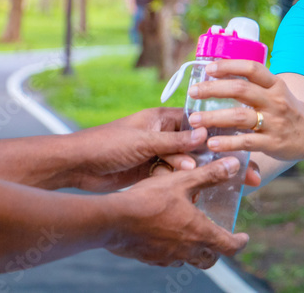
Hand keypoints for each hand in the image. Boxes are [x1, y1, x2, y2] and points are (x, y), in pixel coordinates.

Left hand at [68, 107, 205, 191]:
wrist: (79, 166)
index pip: (192, 120)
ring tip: (194, 173)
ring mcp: (155, 152)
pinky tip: (184, 184)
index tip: (224, 138)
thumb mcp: (145, 141)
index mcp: (160, 119)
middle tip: (216, 160)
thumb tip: (204, 135)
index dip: (207, 128)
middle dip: (199, 151)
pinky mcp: (149, 170)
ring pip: (181, 159)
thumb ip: (175, 141)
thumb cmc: (108, 144)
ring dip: (187, 166)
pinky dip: (176, 177)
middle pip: (189, 142)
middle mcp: (160, 134)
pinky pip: (169, 172)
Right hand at [103, 156, 249, 267]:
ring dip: (195, 250)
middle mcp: (186, 250)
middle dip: (218, 250)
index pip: (229, 246)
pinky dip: (174, 250)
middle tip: (220, 239)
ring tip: (193, 235)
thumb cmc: (149, 199)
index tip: (244, 237)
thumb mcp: (183, 181)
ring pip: (188, 260)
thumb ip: (210, 174)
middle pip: (209, 259)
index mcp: (199, 233)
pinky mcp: (150, 258)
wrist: (113, 220)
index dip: (239, 242)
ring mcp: (167, 257)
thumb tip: (234, 165)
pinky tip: (167, 235)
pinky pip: (168, 259)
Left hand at [187, 60, 303, 162]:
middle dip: (213, 89)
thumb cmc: (288, 111)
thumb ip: (254, 86)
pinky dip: (227, 142)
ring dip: (213, 117)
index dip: (229, 66)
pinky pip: (246, 141)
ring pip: (239, 116)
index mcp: (275, 84)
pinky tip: (212, 143)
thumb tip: (219, 76)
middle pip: (241, 90)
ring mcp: (274, 122)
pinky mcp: (273, 143)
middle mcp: (275, 101)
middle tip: (193, 92)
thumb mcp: (277, 92)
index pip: (251, 68)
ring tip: (194, 120)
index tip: (208, 68)